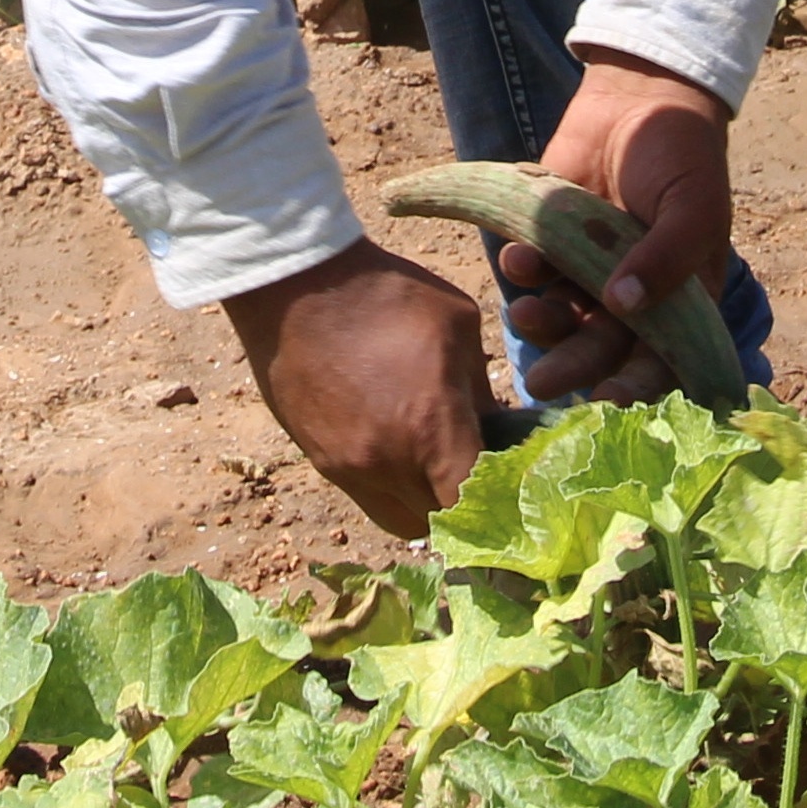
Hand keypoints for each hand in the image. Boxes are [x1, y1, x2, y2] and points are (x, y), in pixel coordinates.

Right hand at [223, 239, 496, 537]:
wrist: (295, 284)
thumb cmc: (386, 294)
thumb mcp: (458, 325)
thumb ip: (482, 388)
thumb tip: (495, 427)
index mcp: (432, 429)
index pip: (473, 506)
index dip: (498, 506)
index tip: (511, 488)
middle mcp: (389, 463)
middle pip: (440, 522)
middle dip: (465, 505)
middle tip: (478, 473)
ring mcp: (348, 468)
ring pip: (401, 521)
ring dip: (425, 504)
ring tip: (435, 466)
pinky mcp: (319, 461)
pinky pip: (366, 497)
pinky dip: (390, 487)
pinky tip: (396, 447)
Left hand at [500, 47, 734, 404]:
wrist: (639, 98)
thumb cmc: (683, 157)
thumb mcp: (692, 207)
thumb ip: (666, 257)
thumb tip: (626, 306)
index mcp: (679, 299)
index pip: (661, 359)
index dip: (636, 385)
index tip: (608, 399)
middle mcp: (632, 296)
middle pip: (602, 348)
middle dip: (573, 367)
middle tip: (540, 382)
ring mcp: (589, 270)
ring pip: (563, 318)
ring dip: (542, 325)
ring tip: (524, 315)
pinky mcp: (553, 242)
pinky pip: (535, 272)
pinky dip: (524, 273)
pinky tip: (517, 260)